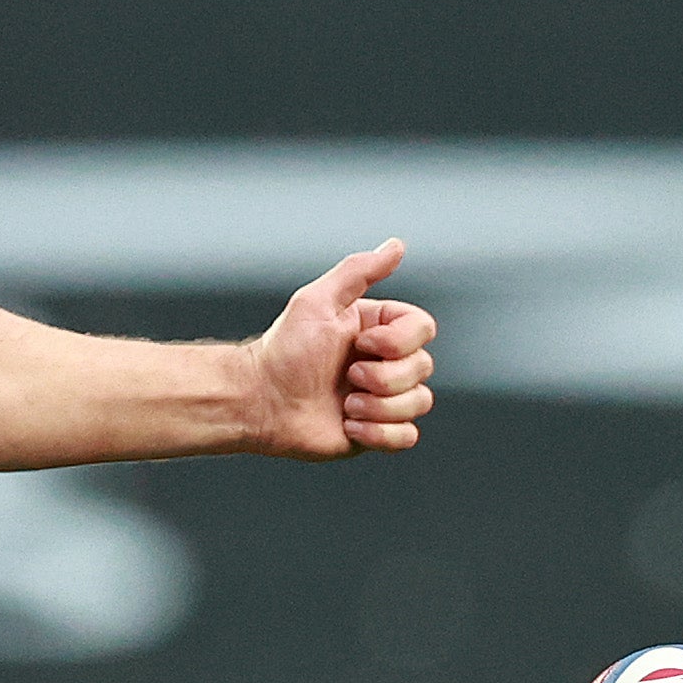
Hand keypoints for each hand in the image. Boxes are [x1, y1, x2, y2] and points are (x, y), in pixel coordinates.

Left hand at [245, 241, 434, 459]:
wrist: (260, 400)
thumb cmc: (283, 349)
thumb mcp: (318, 301)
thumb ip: (359, 272)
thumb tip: (396, 245)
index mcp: (378, 330)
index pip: (423, 329)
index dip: (399, 341)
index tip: (362, 342)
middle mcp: (385, 363)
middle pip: (423, 368)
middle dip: (384, 377)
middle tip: (347, 375)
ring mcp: (382, 399)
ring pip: (419, 403)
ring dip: (380, 406)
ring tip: (344, 405)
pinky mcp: (375, 432)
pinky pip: (407, 437)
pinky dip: (380, 434)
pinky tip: (349, 426)